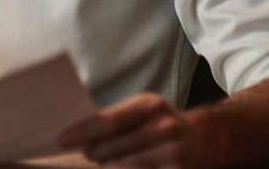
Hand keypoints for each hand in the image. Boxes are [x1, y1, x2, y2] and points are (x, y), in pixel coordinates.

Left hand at [56, 93, 209, 167]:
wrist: (207, 137)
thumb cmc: (162, 124)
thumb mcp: (142, 112)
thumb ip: (115, 121)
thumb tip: (80, 136)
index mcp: (148, 105)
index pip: (107, 119)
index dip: (82, 131)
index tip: (61, 139)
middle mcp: (163, 125)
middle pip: (116, 145)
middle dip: (94, 152)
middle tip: (85, 154)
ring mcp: (174, 149)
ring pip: (128, 164)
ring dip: (109, 165)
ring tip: (102, 163)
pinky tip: (118, 168)